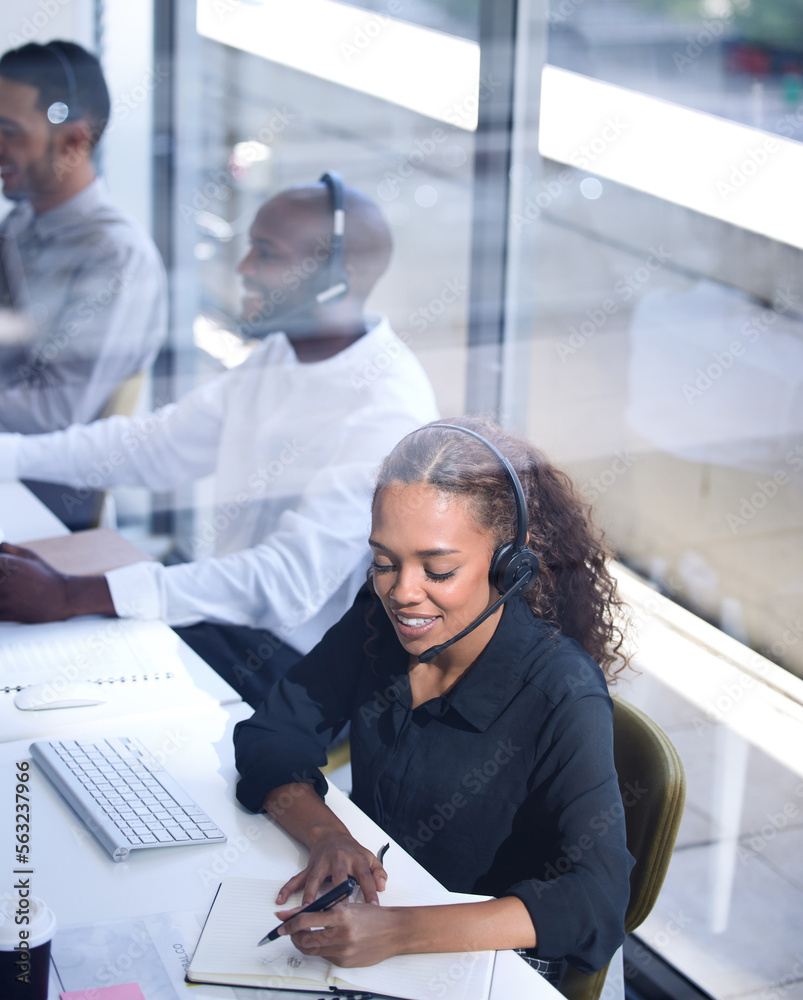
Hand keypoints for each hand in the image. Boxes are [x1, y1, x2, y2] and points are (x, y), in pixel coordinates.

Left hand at [0, 543, 70, 621]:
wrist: (62, 598)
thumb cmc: (48, 576)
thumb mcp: (31, 557)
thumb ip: (13, 550)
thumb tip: (2, 545)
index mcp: (4, 563)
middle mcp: (1, 580)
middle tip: (3, 583)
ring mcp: (1, 598)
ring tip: (4, 591)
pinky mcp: (3, 614)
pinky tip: (5, 602)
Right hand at [276, 832, 386, 906]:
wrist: (331, 835)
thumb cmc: (352, 851)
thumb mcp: (370, 858)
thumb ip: (378, 873)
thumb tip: (382, 887)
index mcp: (355, 860)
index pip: (365, 876)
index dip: (370, 890)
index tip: (373, 906)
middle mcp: (338, 861)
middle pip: (338, 877)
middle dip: (338, 894)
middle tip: (339, 912)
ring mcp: (321, 864)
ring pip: (314, 880)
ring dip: (310, 895)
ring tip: (307, 911)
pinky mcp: (310, 868)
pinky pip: (297, 879)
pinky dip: (288, 889)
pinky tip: (281, 900)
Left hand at [276, 900, 401, 966]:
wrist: (393, 931)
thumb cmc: (372, 916)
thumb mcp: (346, 905)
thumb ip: (322, 908)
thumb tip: (298, 912)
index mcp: (341, 916)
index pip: (306, 920)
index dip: (289, 922)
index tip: (281, 922)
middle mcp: (341, 936)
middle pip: (305, 940)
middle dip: (293, 935)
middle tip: (289, 930)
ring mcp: (343, 952)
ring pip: (312, 951)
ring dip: (303, 943)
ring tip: (303, 935)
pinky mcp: (344, 963)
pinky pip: (324, 957)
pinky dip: (320, 949)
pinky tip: (324, 941)